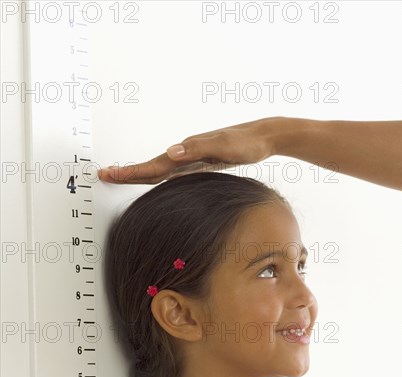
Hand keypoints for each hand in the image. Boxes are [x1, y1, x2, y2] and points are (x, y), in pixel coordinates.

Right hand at [98, 117, 277, 183]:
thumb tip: (170, 153)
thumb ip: (198, 148)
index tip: (109, 174)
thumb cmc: (246, 142)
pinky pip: (175, 172)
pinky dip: (162, 176)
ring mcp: (194, 158)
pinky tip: (160, 181)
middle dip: (128, 172)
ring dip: (142, 174)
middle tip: (106, 175)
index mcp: (187, 150)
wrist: (263, 137)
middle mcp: (187, 153)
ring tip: (124, 177)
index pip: (154, 164)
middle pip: (152, 166)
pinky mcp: (203, 162)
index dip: (131, 171)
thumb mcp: (224, 146)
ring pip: (162, 168)